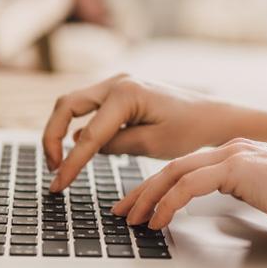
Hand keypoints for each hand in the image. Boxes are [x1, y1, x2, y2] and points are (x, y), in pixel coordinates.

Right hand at [42, 74, 266, 190]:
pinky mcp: (120, 92)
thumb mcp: (153, 144)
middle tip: (53, 168)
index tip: (58, 185)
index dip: (70, 164)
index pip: (87, 135)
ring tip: (61, 163)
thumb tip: (86, 148)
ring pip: (74, 104)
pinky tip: (81, 151)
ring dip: (62, 130)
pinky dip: (79, 126)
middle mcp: (117, 82)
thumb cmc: (192, 130)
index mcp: (126, 94)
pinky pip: (90, 108)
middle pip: (66, 105)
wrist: (214, 117)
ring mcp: (118, 84)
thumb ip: (116, 145)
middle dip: (52, 137)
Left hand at [112, 138, 266, 236]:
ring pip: (174, 173)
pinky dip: (168, 203)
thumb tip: (231, 222)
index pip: (187, 168)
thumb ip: (248, 200)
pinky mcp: (237, 168)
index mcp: (240, 155)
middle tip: (121, 212)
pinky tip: (157, 221)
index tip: (140, 205)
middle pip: (173, 168)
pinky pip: (190, 185)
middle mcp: (233, 149)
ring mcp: (235, 155)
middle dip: (142, 191)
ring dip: (148, 198)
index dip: (158, 187)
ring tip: (131, 221)